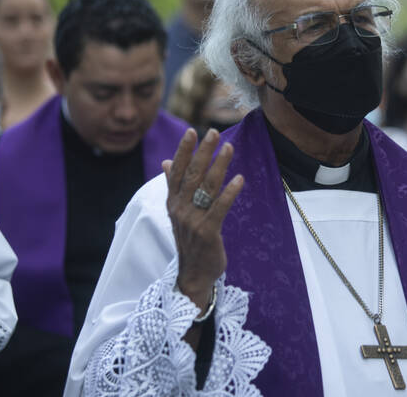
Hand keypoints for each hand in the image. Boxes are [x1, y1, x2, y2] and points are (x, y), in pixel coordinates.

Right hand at [162, 128, 243, 309]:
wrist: (193, 274)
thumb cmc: (189, 241)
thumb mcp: (178, 213)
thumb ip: (173, 187)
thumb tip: (167, 162)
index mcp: (173, 202)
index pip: (177, 171)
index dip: (184, 151)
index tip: (191, 131)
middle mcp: (180, 209)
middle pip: (192, 175)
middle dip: (203, 152)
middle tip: (214, 133)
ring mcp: (192, 221)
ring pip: (207, 187)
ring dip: (219, 166)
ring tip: (229, 148)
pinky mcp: (208, 232)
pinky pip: (219, 208)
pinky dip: (229, 193)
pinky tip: (239, 179)